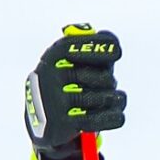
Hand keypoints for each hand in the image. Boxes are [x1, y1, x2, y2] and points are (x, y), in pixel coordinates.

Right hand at [24, 24, 124, 159]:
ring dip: (114, 99)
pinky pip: (98, 119)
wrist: (42, 118)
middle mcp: (51, 75)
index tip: (116, 52)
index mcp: (53, 56)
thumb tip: (108, 38)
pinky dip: (113, 117)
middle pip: (100, 76)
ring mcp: (56, 99)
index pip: (78, 47)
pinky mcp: (62, 122)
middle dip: (108, 81)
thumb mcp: (72, 61)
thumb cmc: (66, 83)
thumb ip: (91, 48)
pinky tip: (118, 115)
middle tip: (107, 83)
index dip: (101, 47)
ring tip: (113, 99)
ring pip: (103, 98)